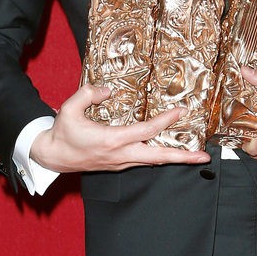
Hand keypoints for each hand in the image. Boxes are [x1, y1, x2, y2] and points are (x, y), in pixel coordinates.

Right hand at [29, 84, 210, 173]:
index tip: (180, 112)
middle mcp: (120, 155)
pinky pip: (144, 161)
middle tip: (204, 157)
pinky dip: (160, 156)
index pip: (146, 131)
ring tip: (195, 156)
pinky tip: (171, 151)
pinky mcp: (119, 165)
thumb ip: (88, 94)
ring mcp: (121, 163)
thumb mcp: (69, 108)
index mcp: (111, 140)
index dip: (165, 121)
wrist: (53, 157)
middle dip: (183, 157)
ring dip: (175, 158)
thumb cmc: (62, 133)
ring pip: (153, 162)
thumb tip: (108, 90)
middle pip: (158, 157)